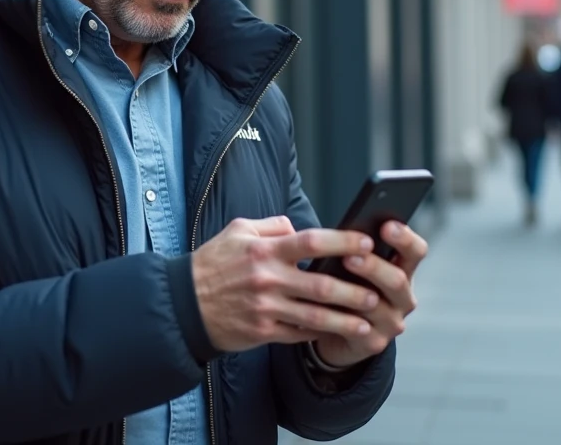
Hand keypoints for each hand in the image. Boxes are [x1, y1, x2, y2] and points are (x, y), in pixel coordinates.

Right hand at [191, 216, 379, 352]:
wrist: (184, 304)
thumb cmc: (213, 263)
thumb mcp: (237, 231)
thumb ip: (271, 227)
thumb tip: (297, 227)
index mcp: (264, 250)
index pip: (311, 242)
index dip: (343, 242)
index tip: (368, 243)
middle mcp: (267, 279)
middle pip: (321, 285)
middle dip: (353, 290)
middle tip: (376, 292)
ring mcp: (265, 308)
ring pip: (315, 316)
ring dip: (345, 319)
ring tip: (368, 320)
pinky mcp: (262, 331)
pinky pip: (298, 334)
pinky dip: (319, 333)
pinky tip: (337, 332)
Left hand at [311, 221, 427, 367]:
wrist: (336, 330)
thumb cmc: (344, 285)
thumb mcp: (348, 263)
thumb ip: (346, 245)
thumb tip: (309, 224)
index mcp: (401, 270)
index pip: (415, 251)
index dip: (405, 238)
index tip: (386, 225)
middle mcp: (403, 297)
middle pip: (397, 280)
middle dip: (374, 266)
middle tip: (351, 255)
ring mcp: (391, 322)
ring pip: (378, 306)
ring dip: (357, 292)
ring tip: (333, 282)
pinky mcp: (374, 343)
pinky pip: (359, 330)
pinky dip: (342, 317)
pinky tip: (327, 308)